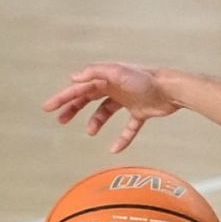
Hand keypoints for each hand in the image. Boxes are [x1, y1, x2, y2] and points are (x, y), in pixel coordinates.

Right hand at [42, 62, 178, 152]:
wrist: (172, 89)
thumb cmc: (146, 79)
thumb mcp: (118, 72)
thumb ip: (95, 72)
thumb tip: (73, 78)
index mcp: (106, 78)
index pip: (80, 88)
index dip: (63, 97)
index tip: (48, 108)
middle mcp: (115, 87)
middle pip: (88, 99)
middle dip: (73, 108)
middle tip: (60, 120)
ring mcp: (127, 100)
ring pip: (105, 112)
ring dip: (96, 122)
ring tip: (90, 132)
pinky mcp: (141, 112)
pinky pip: (128, 128)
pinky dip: (122, 138)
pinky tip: (115, 149)